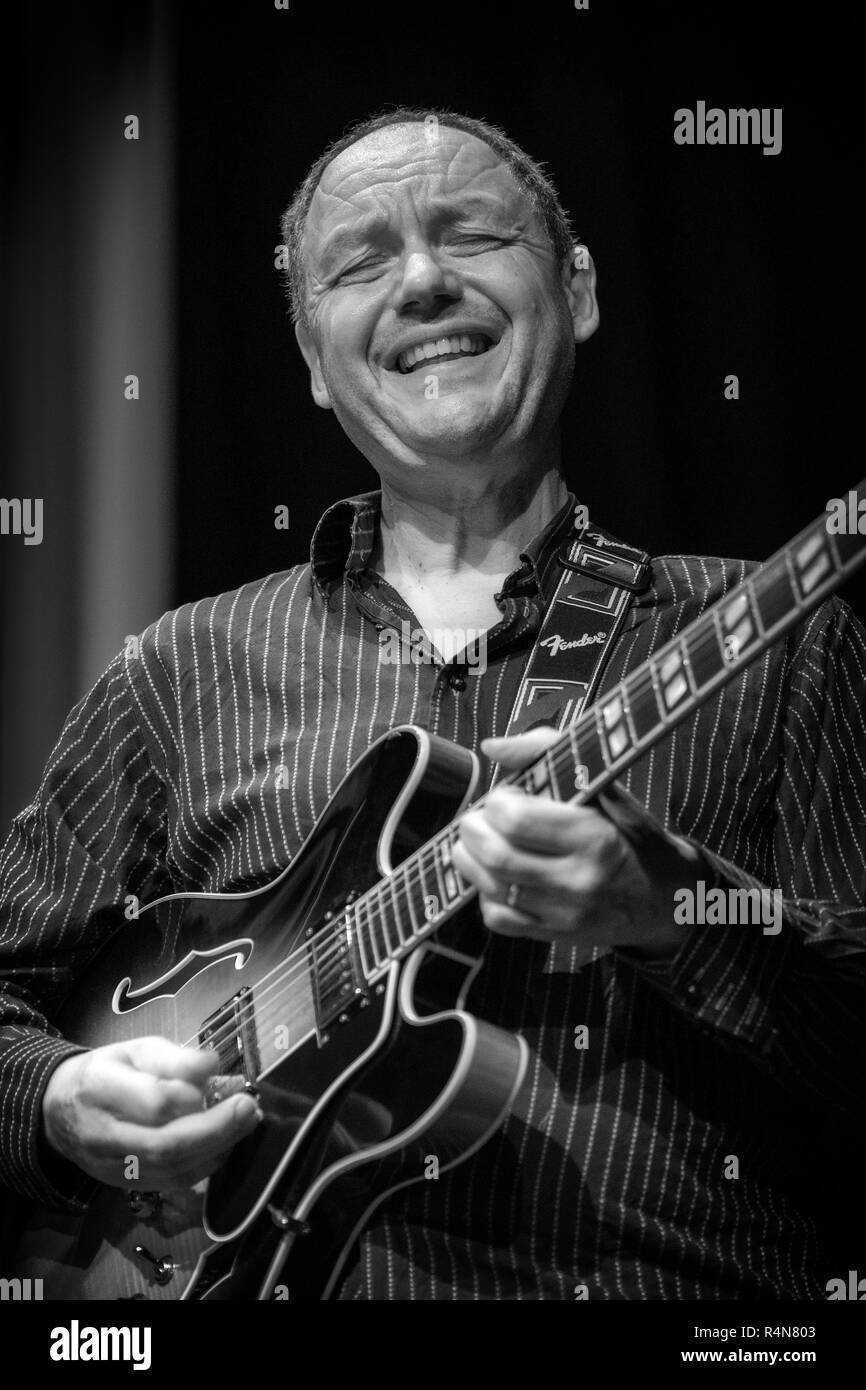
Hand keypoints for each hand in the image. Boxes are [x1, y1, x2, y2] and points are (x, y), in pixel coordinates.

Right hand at [42, 1036, 261, 1189]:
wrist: (61, 1111)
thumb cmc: (107, 1073)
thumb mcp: (137, 1049)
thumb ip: (175, 1058)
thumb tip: (213, 1065)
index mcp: (101, 1087)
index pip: (154, 1101)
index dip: (196, 1097)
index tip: (230, 1084)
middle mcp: (103, 1133)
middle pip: (166, 1145)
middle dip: (218, 1130)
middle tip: (249, 1108)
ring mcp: (112, 1166)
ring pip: (172, 1170)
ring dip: (218, 1148)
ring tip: (245, 1123)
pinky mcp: (124, 1185)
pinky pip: (172, 1183)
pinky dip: (205, 1165)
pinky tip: (225, 1144)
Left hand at [452, 727, 701, 955]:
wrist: (666, 899)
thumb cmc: (633, 836)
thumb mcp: (606, 788)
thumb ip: (548, 752)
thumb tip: (493, 746)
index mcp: (595, 837)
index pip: (516, 820)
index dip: (497, 802)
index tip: (506, 795)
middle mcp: (579, 880)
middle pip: (496, 856)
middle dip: (473, 830)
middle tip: (478, 817)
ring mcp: (564, 914)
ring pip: (490, 887)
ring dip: (470, 859)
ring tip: (478, 841)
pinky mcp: (553, 935)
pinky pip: (498, 918)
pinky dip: (484, 893)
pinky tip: (496, 876)